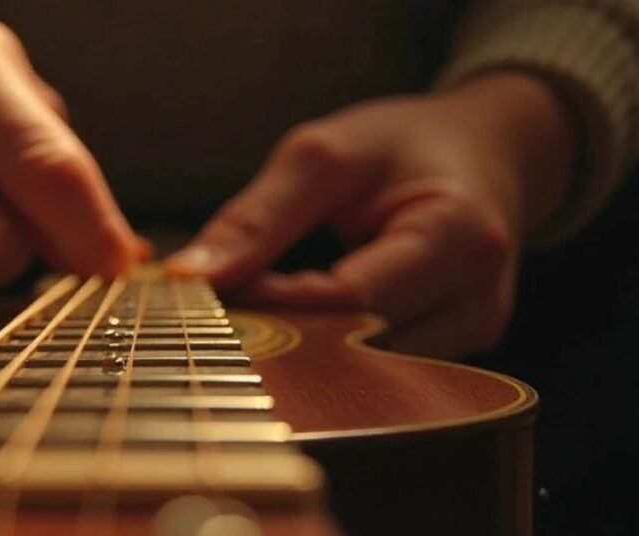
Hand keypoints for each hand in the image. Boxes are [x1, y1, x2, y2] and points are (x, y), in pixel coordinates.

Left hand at [167, 73, 574, 358]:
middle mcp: (477, 302)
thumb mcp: (326, 154)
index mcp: (461, 238)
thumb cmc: (405, 145)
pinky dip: (328, 347)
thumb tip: (188, 277)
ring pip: (361, 368)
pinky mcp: (454, 354)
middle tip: (222, 305)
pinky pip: (375, 366)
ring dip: (301, 343)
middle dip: (281, 330)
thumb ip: (258, 217)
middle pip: (356, 346)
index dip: (272, 302)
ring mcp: (470, 336)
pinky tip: (298, 320)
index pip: (349, 299)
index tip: (210, 290)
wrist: (487, 153)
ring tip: (260, 306)